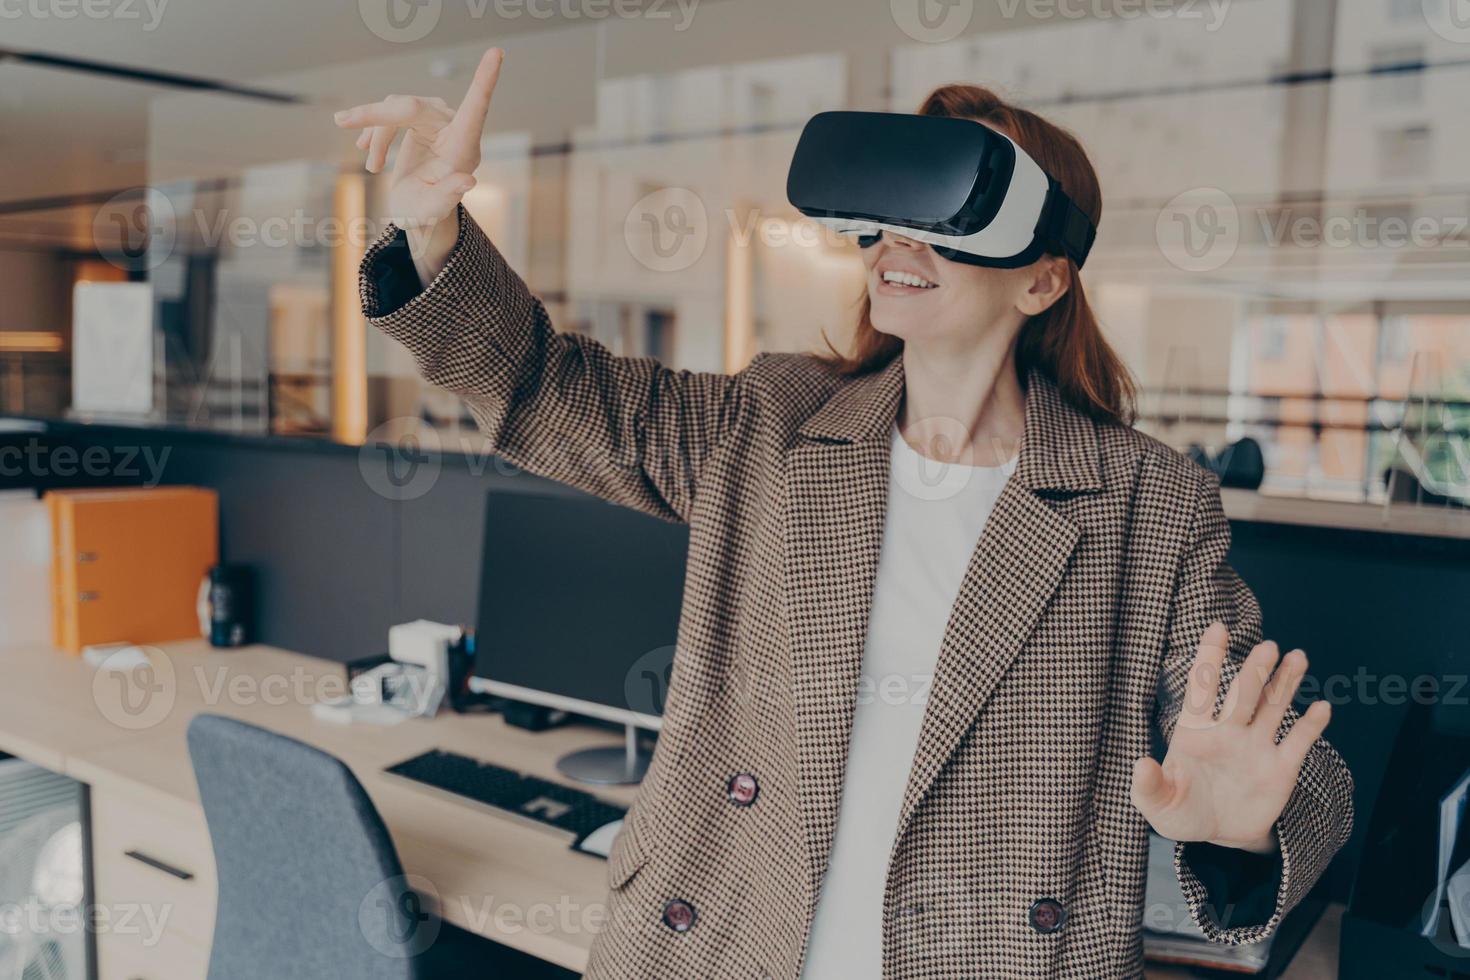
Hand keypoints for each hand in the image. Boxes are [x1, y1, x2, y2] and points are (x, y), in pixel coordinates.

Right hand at [334, 47, 503, 282]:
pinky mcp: (422, 119)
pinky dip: (375, 130)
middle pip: (412, 106)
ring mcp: (438, 121)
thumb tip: (468, 182)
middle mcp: (454, 129)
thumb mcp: (431, 211)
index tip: (497, 53)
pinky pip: (392, 111)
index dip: (484, 80)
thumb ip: (447, 196)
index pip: (476, 108)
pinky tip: (370, 154)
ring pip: (397, 108)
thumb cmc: (425, 213)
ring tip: (372, 166)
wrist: (415, 212)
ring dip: (376, 132)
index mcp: (463, 147)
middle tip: (342, 120)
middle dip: (376, 115)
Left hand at [1131, 622, 1331, 853]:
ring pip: (1274, 707)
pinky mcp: (1280, 769)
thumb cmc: (1180, 811)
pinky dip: (1312, 726)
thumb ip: (1149, 785)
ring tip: (1298, 657)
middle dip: (1255, 671)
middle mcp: (1228, 731)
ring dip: (1286, 683)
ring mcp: (1256, 747)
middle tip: (1269, 647)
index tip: (1218, 627)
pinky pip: (1298, 742)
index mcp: (1195, 732)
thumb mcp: (1157, 803)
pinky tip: (1322, 708)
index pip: (1202, 688)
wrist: (1215, 834)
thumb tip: (1141, 764)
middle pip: (1244, 694)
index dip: (1209, 657)